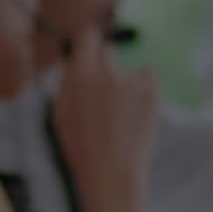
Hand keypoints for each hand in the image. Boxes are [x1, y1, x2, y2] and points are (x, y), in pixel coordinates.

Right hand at [49, 27, 157, 211]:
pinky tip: (133, 111)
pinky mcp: (151, 92)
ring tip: (118, 114)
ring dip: (122, 83)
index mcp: (81, 76)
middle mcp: (107, 73)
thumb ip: (67, 83)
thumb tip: (74, 61)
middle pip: (107, 50)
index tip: (88, 48)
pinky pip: (146, 77)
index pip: (87, 37)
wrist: (112, 174)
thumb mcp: (61, 115)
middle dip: (103, 64)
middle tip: (101, 90)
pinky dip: (141, 88)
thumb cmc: (81, 149)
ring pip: (127, 70)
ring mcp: (132, 82)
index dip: (87, 43)